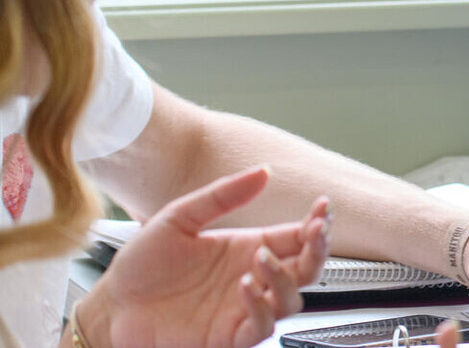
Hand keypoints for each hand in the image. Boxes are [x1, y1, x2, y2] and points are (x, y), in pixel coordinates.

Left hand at [75, 166, 329, 347]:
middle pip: (307, 269)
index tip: (323, 209)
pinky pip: (262, 327)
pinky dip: (261, 308)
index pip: (298, 237)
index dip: (317, 225)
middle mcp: (252, 279)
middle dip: (319, 250)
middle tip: (314, 232)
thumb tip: (262, 172)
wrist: (110, 307)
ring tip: (260, 258)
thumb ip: (222, 195)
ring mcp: (242, 309)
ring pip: (292, 300)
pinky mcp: (228, 336)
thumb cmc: (140, 267)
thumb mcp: (179, 218)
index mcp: (247, 248)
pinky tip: (245, 287)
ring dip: (285, 278)